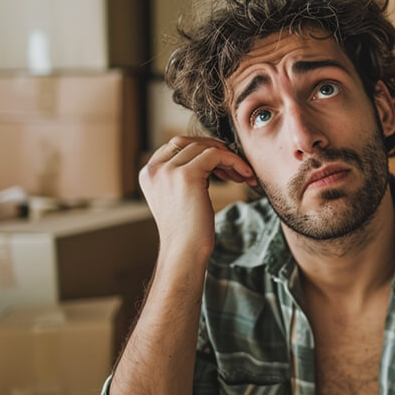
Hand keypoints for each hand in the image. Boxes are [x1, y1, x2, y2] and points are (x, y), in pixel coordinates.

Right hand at [139, 136, 256, 265]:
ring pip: (205, 147)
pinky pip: (216, 154)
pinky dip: (234, 161)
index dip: (202, 150)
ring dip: (228, 158)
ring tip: (243, 175)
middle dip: (215, 151)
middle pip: (190, 142)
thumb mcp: (178, 195)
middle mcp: (154, 169)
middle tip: (236, 169)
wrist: (185, 252)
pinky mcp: (187, 175)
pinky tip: (246, 176)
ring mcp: (168, 171)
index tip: (222, 167)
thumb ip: (183, 173)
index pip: (177, 145)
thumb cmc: (188, 230)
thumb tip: (210, 154)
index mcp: (148, 173)